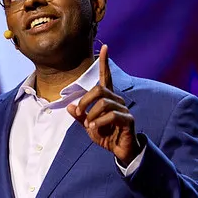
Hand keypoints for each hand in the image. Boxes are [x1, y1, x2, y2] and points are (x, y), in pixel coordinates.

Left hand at [67, 45, 140, 165]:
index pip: (107, 77)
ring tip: (89, 125)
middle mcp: (117, 101)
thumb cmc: (106, 135)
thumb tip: (69, 108)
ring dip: (91, 114)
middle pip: (99, 90)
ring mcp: (124, 109)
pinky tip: (95, 129)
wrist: (120, 151)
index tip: (105, 47)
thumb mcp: (89, 126)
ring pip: (103, 103)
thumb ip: (80, 117)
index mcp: (108, 99)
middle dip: (85, 101)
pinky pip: (111, 115)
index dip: (105, 62)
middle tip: (79, 113)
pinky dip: (99, 122)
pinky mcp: (128, 120)